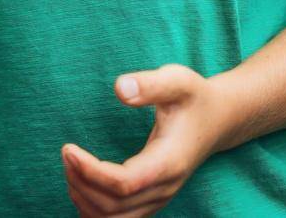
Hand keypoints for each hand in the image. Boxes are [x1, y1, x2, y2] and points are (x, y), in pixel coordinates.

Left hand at [61, 65, 229, 216]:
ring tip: (71, 166)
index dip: (90, 171)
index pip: (123, 184)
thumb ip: (150, 84)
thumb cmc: (194, 98)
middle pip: (114, 206)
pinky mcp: (152, 199)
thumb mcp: (177, 80)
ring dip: (84, 198)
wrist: (218, 120)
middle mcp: (164, 188)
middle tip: (66, 153)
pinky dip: (94, 209)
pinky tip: (80, 184)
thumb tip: (120, 88)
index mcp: (168, 162)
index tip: (69, 149)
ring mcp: (159, 198)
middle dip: (81, 182)